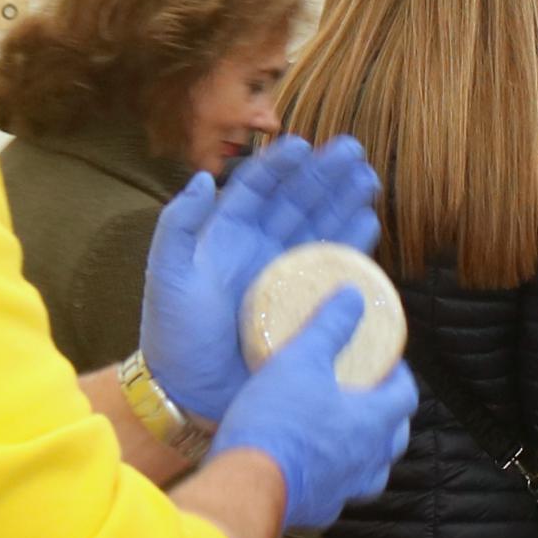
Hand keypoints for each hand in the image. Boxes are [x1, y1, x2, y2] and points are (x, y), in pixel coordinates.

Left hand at [140, 136, 384, 421]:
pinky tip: (369, 223)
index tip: (304, 144)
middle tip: (353, 151)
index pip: (257, 188)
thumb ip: (178, 227)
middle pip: (298, 200)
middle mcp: (260, 248)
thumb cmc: (174, 335)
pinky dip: (353, 246)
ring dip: (345, 201)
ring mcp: (286, 275)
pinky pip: (335, 267)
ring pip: (321, 227)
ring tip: (368, 179)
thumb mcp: (167, 278)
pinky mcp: (307, 304)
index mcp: (226, 235)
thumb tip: (203, 178)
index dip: (280, 164)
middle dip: (325, 174)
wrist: (193, 393)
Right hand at [212, 280, 418, 527]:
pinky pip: (340, 492)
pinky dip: (336, 477)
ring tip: (347, 435)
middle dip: (389, 415)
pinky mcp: (322, 509)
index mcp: (374, 422)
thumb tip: (353, 297)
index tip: (386, 364)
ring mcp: (348, 489)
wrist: (247, 485)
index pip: (406, 396)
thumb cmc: (278, 419)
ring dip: (368, 452)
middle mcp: (370, 460)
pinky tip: (316, 467)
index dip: (400, 376)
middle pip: (396, 437)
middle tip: (368, 396)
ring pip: (373, 471)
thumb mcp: (301, 359)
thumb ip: (330, 326)